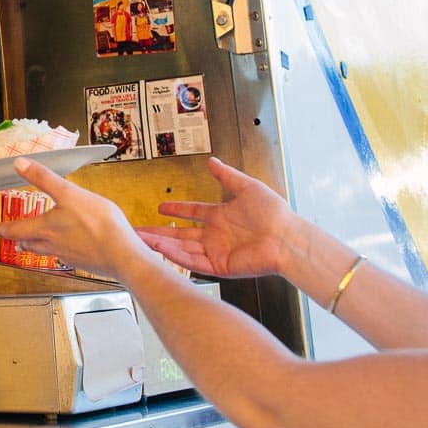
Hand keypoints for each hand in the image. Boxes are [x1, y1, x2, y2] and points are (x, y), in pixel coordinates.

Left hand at [0, 158, 147, 278]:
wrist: (124, 256)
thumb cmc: (99, 225)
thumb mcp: (69, 193)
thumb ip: (43, 178)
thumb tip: (19, 164)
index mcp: (45, 228)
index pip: (16, 229)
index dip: (2, 229)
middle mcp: (53, 245)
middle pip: (29, 243)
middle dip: (17, 240)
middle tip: (10, 240)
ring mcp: (69, 255)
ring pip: (45, 251)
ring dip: (34, 247)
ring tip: (29, 245)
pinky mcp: (85, 261)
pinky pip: (65, 256)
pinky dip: (58, 251)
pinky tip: (65, 248)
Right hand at [135, 157, 295, 278]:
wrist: (288, 239)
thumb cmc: (275, 214)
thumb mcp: (248, 187)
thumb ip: (227, 175)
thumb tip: (213, 161)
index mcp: (221, 217)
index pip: (192, 212)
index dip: (177, 209)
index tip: (161, 206)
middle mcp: (216, 235)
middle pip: (180, 233)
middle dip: (159, 232)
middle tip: (139, 230)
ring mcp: (217, 251)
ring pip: (182, 248)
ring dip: (162, 244)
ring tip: (142, 240)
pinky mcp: (219, 266)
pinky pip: (193, 262)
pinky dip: (176, 256)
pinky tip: (161, 249)